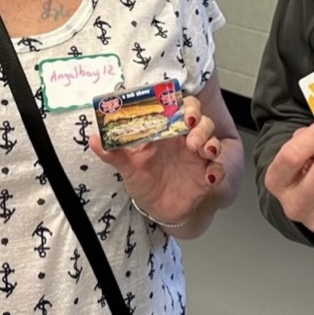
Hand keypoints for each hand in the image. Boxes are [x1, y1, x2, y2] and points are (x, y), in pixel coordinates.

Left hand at [89, 94, 228, 225]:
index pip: (179, 109)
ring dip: (209, 141)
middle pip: (200, 120)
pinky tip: (209, 176)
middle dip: (199, 120)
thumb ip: (113, 153)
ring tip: (201, 149)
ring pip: (212, 140)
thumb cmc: (145, 182)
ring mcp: (199, 158)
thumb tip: (94, 140)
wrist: (158, 210)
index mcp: (168, 134)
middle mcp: (186, 141)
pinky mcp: (207, 176)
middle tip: (190, 126)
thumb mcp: (127, 167)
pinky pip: (219, 169)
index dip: (182, 104)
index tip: (178, 106)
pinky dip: (217, 171)